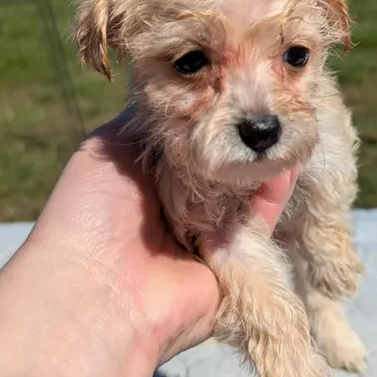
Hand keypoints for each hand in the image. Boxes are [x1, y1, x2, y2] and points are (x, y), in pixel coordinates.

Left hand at [26, 111, 298, 364]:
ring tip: (283, 120)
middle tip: (267, 97)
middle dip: (240, 132)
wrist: (95, 296)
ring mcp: (209, 234)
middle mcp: (180, 205)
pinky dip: (274, 190)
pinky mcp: (236, 260)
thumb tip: (186, 85)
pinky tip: (287, 158)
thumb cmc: (89, 216)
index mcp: (148, 180)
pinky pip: (261, 220)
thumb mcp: (109, 150)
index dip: (211, 111)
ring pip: (246, 189)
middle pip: (222, 162)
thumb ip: (151, 119)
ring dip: (262, 157)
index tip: (235, 80)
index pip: (190, 137)